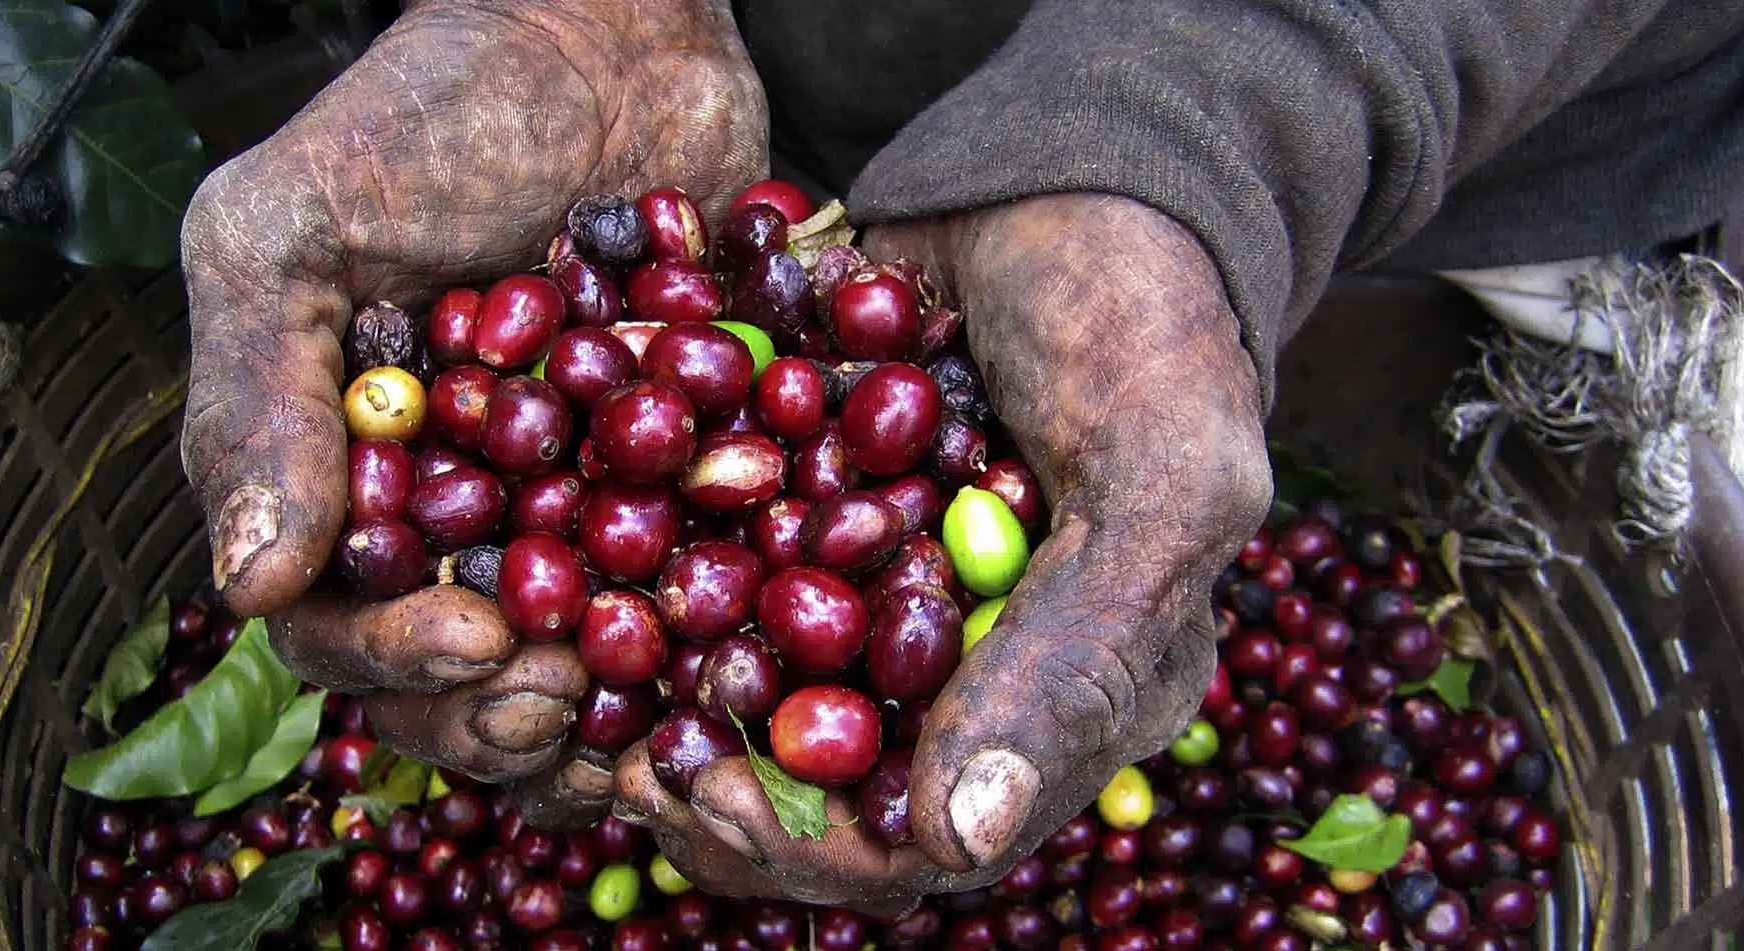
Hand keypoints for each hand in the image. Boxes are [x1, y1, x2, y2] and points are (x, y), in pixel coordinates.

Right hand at [178, 0, 766, 813]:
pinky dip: (708, 650)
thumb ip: (259, 397)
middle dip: (500, 713)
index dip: (395, 663)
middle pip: (454, 679)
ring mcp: (564, 510)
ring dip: (603, 721)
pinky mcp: (673, 490)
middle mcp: (449, 515)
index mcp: (338, 478)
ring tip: (652, 722)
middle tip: (561, 703)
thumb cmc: (433, 110)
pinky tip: (740, 668)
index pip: (336, 623)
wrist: (611, 36)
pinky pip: (687, 600)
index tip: (477, 645)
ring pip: (570, 670)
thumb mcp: (294, 230)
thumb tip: (250, 586)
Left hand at [611, 194, 1271, 914]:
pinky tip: (591, 592)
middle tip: (626, 766)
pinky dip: (660, 608)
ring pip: (766, 710)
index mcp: (1077, 692)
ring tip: (592, 707)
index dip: (817, 843)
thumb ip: (1072, 661)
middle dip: (723, 797)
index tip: (708, 794)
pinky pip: (732, 596)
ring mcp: (890, 593)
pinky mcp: (821, 520)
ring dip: (671, 721)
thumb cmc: (1142, 317)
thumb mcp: (1152, 484)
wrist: (1065, 161)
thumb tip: (958, 841)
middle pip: (832, 796)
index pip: (938, 839)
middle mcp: (974, 666)